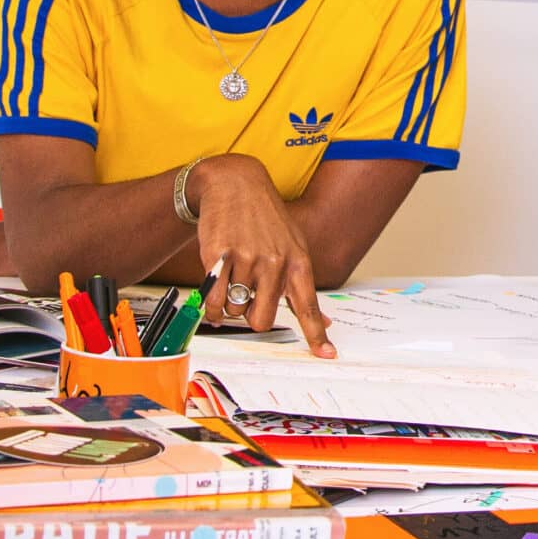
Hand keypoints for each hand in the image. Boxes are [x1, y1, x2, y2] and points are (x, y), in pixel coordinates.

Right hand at [191, 156, 334, 356]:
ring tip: (232, 281)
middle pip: (262, 320)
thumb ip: (302, 286)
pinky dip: (211, 306)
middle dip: (252, 317)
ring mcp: (246, 258)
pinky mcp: (218, 255)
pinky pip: (212, 298)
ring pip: (235, 309)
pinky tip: (214, 295)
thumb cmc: (265, 220)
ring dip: (230, 305)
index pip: (308, 306)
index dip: (316, 334)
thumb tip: (323, 322)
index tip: (326, 355)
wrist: (235, 183)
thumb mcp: (294, 246)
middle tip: (248, 300)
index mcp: (297, 261)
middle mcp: (274, 262)